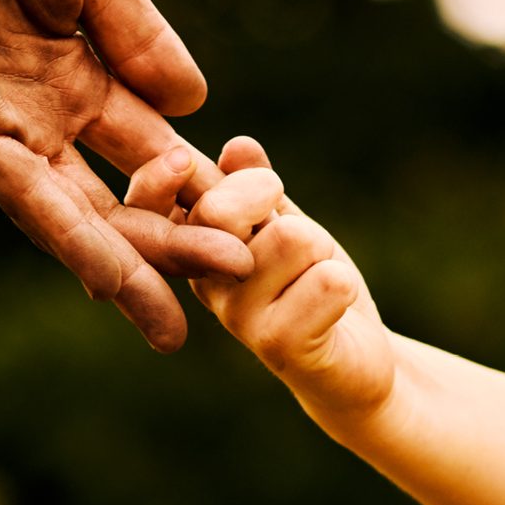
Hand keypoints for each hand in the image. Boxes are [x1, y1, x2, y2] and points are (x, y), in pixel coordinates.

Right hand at [126, 137, 395, 420]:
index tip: (185, 163)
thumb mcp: (280, 219)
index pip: (153, 202)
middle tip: (288, 226)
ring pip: (291, 237)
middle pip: (220, 211)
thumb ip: (253, 185)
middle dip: (266, 195)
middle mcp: (201, 281)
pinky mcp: (279, 345)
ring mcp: (236, 316)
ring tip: (312, 278)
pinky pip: (328, 280)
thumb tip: (239, 147)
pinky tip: (332, 309)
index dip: (160, 179)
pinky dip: (343, 283)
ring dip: (319, 249)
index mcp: (190, 245)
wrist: (351, 356)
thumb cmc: (309, 279)